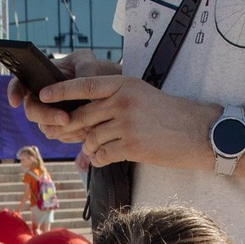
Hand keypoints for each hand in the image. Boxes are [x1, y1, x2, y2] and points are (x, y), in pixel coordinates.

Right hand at [9, 50, 119, 131]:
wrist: (99, 87)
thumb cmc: (87, 68)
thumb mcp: (85, 60)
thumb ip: (82, 67)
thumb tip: (81, 83)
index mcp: (38, 78)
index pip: (19, 84)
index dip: (14, 92)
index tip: (15, 102)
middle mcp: (39, 99)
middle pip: (32, 111)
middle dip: (46, 116)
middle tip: (65, 118)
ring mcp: (48, 116)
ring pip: (46, 127)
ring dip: (60, 128)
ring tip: (81, 126)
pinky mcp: (59, 129)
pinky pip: (61, 136)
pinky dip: (72, 135)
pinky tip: (86, 131)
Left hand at [30, 74, 215, 170]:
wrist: (201, 133)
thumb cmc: (172, 116)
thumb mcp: (143, 96)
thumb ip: (115, 100)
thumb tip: (86, 117)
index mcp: (125, 84)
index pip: (85, 85)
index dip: (61, 90)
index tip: (43, 95)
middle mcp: (123, 100)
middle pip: (82, 116)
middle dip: (72, 129)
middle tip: (67, 135)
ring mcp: (127, 124)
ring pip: (91, 138)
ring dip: (90, 147)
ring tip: (101, 149)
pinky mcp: (132, 146)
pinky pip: (101, 155)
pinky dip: (100, 159)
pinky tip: (108, 158)